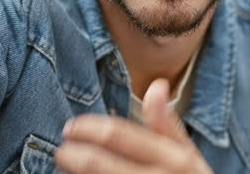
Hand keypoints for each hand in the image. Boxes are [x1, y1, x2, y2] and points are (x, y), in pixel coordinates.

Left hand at [55, 78, 212, 172]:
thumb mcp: (188, 156)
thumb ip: (168, 124)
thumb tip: (157, 85)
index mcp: (171, 158)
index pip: (118, 136)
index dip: (87, 129)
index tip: (71, 127)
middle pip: (96, 164)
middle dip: (71, 155)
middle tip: (62, 151)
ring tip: (69, 167)